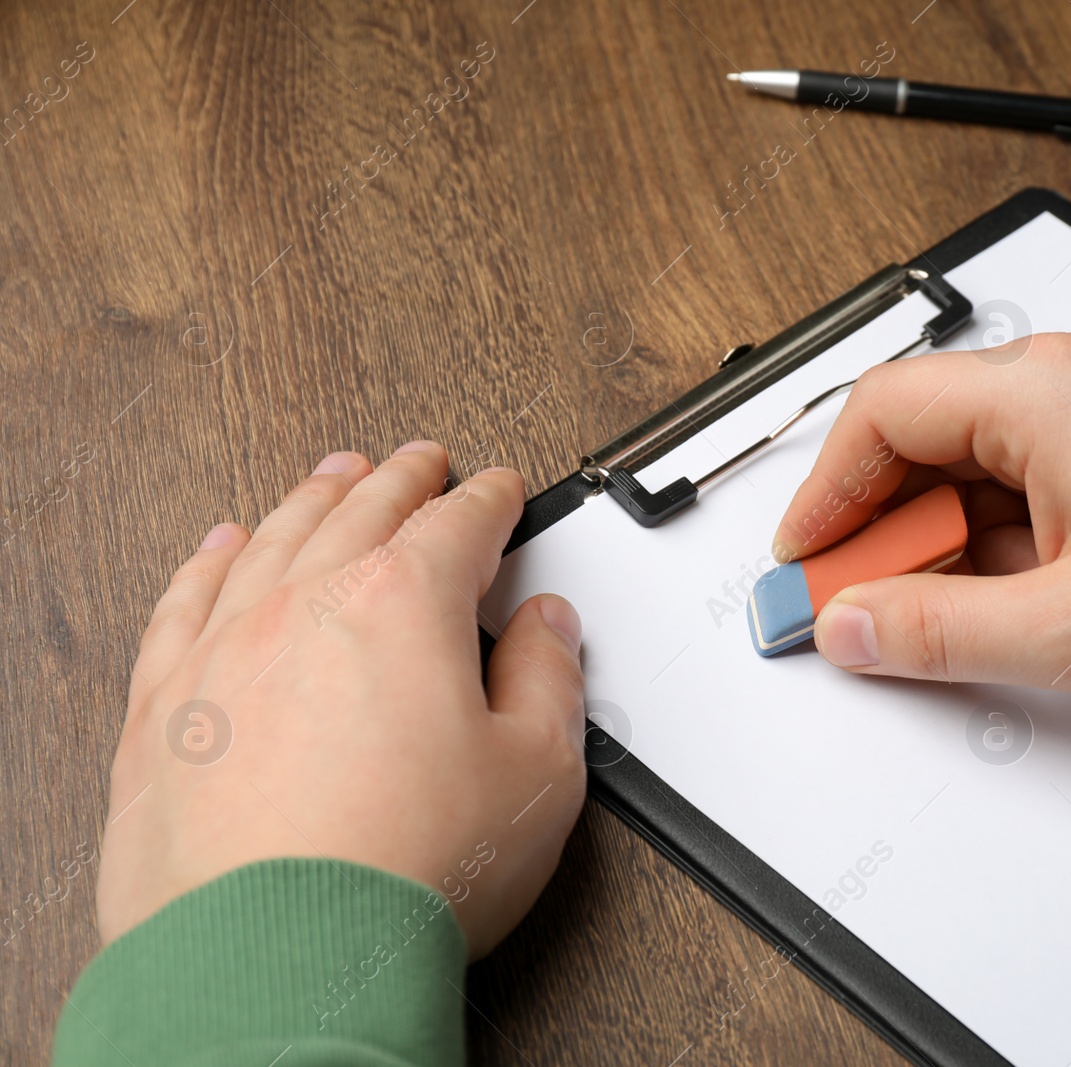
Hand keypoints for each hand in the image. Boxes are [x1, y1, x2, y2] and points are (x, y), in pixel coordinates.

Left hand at [98, 442, 585, 956]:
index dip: (489, 500)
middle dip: (401, 479)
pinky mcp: (165, 707)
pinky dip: (209, 562)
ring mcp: (226, 650)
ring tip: (332, 478)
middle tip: (419, 462)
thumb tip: (549, 628)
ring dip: (312, 498)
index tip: (498, 490)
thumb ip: (550, 679)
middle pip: (363, 511)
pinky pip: (184, 602)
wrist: (280, 961)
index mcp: (406, 607)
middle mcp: (308, 606)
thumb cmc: (404, 872)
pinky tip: (223, 547)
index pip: (460, 524)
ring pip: (274, 539)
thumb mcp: (537, 773)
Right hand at [773, 331, 1070, 721]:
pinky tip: (1010, 595)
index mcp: (1049, 394)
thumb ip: (937, 630)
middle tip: (863, 603)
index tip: (806, 558)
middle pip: (927, 432)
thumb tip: (851, 624)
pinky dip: (1000, 529)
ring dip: (944, 532)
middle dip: (882, 523)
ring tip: (941, 612)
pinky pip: (1035, 471)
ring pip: (980, 455)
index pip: (882, 413)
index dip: (825, 493)